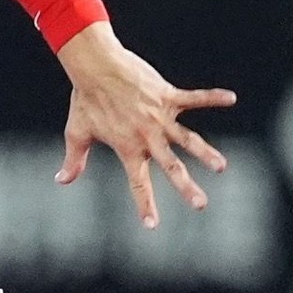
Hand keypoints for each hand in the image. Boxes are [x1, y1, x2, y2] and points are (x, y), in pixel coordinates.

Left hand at [54, 22, 235, 227]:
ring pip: (187, 139)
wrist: (95, 66)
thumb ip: (74, 160)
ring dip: (205, 153)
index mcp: (128, 148)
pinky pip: (194, 98)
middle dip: (187, 187)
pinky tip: (231, 98)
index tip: (153, 226)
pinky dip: (212, 97)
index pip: (138, 183)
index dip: (145, 205)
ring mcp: (159, 116)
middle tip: (201, 205)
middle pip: (171, 167)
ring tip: (221, 166)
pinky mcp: (167, 95)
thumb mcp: (77, 133)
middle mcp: (147, 136)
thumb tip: (61, 180)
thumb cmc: (86, 99)